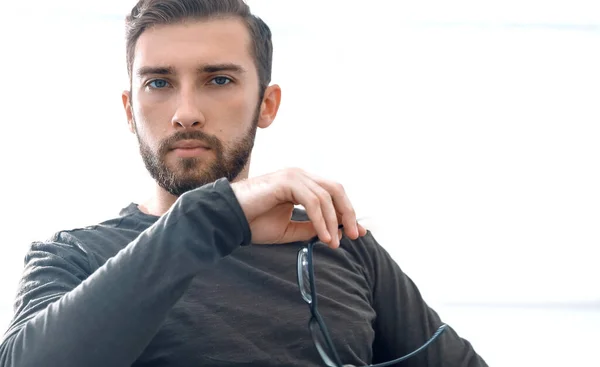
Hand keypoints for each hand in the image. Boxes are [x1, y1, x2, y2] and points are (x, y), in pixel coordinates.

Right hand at [230, 168, 366, 246]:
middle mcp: (300, 175)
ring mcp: (294, 175)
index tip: (357, 232)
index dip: (346, 212)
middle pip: (335, 190)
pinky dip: (321, 220)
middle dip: (347, 213)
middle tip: (354, 236)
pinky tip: (323, 237)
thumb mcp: (289, 228)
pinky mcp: (287, 181)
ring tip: (333, 242)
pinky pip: (313, 201)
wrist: (228, 218)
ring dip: (334, 221)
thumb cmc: (253, 222)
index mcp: (301, 183)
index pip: (332, 193)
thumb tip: (335, 233)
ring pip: (326, 196)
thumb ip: (310, 228)